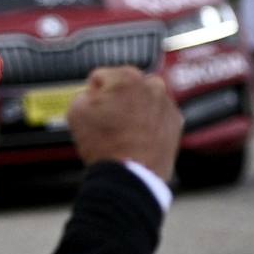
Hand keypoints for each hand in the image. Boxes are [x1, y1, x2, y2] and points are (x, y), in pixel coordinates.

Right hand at [68, 67, 182, 181]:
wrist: (130, 175)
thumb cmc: (104, 145)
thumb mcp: (76, 112)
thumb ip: (83, 94)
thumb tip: (92, 95)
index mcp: (126, 77)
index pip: (102, 77)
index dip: (93, 93)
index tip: (94, 108)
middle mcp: (152, 85)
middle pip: (127, 86)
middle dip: (118, 99)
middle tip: (109, 121)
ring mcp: (167, 103)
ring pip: (145, 101)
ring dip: (136, 110)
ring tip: (124, 132)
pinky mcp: (176, 122)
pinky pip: (159, 116)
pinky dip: (150, 123)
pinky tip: (139, 138)